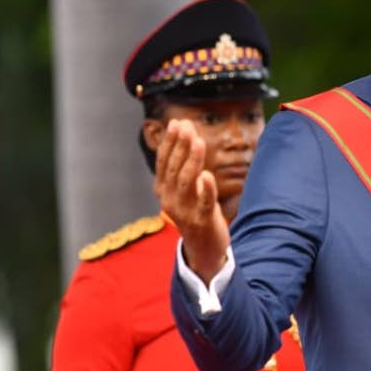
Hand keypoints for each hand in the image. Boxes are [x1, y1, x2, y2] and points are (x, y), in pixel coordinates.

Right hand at [155, 118, 229, 282]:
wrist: (203, 248)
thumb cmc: (195, 212)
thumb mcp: (184, 189)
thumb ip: (182, 165)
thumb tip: (185, 133)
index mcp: (163, 190)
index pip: (164, 161)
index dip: (170, 142)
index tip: (177, 122)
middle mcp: (169, 199)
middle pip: (174, 168)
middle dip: (180, 145)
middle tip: (187, 126)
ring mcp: (184, 211)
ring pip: (187, 181)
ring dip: (192, 160)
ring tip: (198, 141)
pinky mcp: (202, 220)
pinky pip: (203, 202)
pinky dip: (206, 189)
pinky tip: (208, 174)